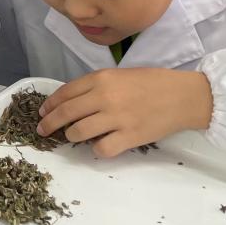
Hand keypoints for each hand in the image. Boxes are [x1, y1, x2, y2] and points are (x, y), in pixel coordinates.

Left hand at [37, 68, 212, 158]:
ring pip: (78, 132)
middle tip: (43, 131)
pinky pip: (102, 149)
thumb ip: (95, 86)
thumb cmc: (151, 82)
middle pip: (66, 113)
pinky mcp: (130, 137)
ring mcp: (116, 118)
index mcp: (100, 79)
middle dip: (50, 123)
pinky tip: (98, 146)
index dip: (50, 105)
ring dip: (71, 136)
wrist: (182, 95)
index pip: (65, 93)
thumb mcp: (118, 75)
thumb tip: (72, 101)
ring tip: (73, 136)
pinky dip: (96, 149)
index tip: (42, 112)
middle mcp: (104, 97)